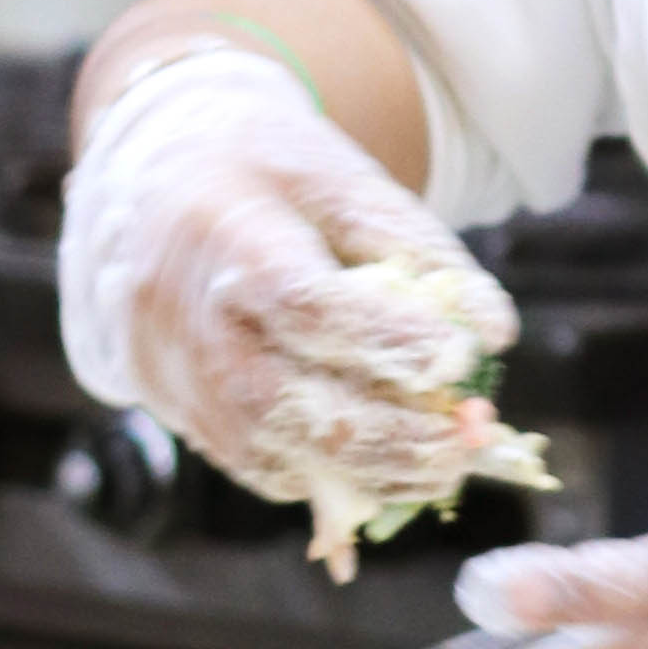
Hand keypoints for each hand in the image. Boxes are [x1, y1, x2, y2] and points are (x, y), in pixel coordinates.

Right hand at [58, 44, 520, 519]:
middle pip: (275, 399)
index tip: (461, 362)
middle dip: (384, 438)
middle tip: (466, 446)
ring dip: (361, 473)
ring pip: (259, 448)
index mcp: (226, 233)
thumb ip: (421, 253)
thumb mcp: (347, 183)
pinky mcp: (167, 402)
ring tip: (440, 467)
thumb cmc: (270, 176)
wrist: (151, 174)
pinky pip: (245, 459)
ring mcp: (165, 366)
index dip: (387, 342)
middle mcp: (180, 311)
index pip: (304, 305)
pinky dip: (319, 474)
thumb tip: (496, 333)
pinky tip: (381, 465)